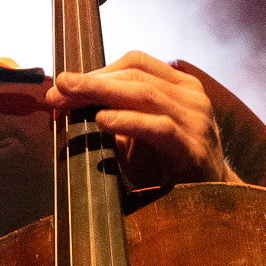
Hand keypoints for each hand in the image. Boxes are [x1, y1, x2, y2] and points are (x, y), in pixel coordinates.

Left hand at [45, 51, 230, 188]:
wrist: (207, 201)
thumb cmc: (165, 164)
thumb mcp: (136, 134)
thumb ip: (111, 114)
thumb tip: (64, 103)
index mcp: (180, 86)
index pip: (135, 64)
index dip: (97, 70)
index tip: (64, 83)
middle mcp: (192, 97)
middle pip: (135, 76)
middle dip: (91, 82)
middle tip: (58, 89)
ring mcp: (197, 121)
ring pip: (145, 95)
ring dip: (101, 95)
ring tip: (71, 100)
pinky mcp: (194, 148)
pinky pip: (159, 127)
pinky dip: (128, 121)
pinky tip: (103, 121)